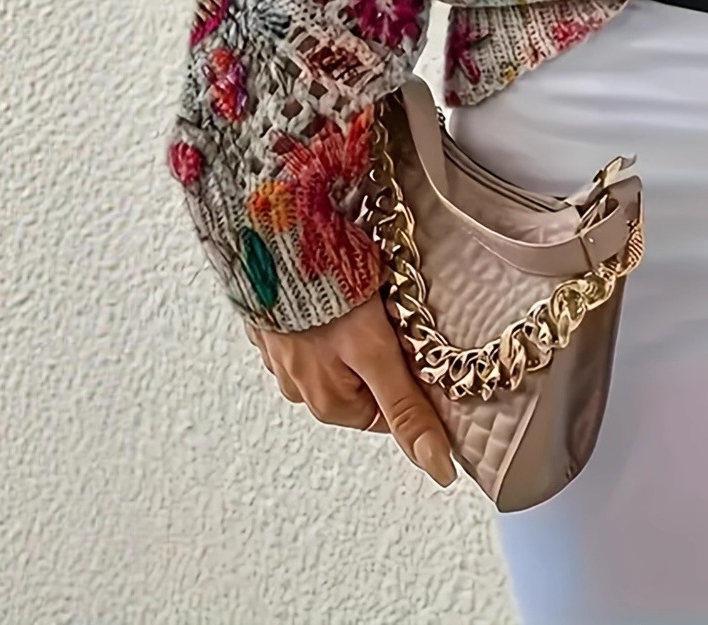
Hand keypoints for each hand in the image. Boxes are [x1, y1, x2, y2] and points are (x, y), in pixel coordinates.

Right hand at [245, 291, 455, 486]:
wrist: (271, 240)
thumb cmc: (324, 296)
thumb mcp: (378, 354)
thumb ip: (407, 408)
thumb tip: (437, 467)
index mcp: (328, 404)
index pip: (390, 410)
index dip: (411, 376)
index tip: (418, 344)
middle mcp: (300, 387)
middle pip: (365, 381)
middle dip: (383, 350)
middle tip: (391, 312)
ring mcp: (283, 352)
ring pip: (339, 351)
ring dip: (355, 326)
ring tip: (363, 292)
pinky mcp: (276, 320)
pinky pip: (314, 322)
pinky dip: (329, 306)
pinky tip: (335, 283)